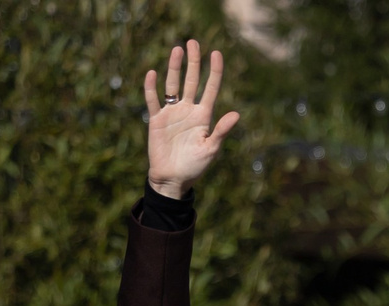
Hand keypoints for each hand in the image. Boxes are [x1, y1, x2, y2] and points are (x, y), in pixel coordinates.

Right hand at [145, 37, 239, 198]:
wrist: (172, 179)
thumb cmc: (194, 167)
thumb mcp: (210, 149)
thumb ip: (221, 131)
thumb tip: (236, 114)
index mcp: (203, 116)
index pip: (210, 88)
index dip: (214, 71)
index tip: (217, 53)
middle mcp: (188, 110)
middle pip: (191, 80)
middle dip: (193, 62)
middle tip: (193, 42)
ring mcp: (172, 113)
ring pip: (173, 85)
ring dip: (175, 68)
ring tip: (177, 50)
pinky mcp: (157, 120)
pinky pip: (153, 100)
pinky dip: (151, 88)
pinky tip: (153, 73)